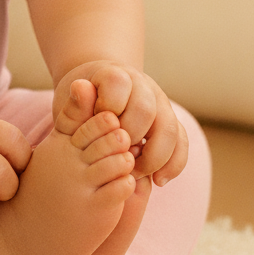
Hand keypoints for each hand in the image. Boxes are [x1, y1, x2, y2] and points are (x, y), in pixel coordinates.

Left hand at [54, 61, 186, 186]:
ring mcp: (160, 103)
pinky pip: (181, 142)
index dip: (104, 110)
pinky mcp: (170, 122)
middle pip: (146, 109)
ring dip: (154, 156)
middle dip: (130, 137)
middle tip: (113, 155)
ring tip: (136, 174)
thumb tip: (81, 87)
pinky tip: (158, 181)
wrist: (96, 100)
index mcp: (115, 73)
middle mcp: (142, 85)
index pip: (118, 85)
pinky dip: (174, 163)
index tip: (92, 128)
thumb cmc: (80, 107)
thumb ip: (75, 104)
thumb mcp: (71, 105)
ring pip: (170, 128)